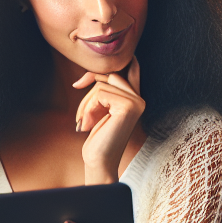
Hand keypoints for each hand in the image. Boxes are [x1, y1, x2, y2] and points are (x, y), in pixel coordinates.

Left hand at [74, 58, 144, 183]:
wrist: (99, 162)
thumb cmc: (98, 138)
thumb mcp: (101, 110)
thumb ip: (105, 92)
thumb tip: (94, 75)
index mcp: (136, 99)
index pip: (133, 68)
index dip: (124, 61)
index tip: (105, 69)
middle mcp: (140, 99)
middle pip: (109, 75)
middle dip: (89, 90)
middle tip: (81, 115)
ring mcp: (136, 102)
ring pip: (101, 84)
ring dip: (85, 104)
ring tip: (84, 123)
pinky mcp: (128, 107)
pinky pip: (100, 93)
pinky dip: (87, 108)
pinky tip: (87, 125)